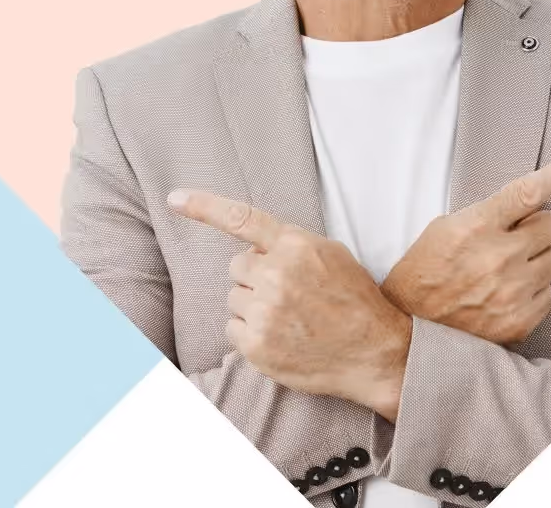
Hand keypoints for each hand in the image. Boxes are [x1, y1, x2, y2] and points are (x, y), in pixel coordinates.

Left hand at [166, 188, 411, 421]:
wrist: (374, 352)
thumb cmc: (356, 301)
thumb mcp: (334, 255)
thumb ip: (292, 245)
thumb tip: (254, 245)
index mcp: (296, 245)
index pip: (241, 219)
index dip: (203, 206)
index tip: (175, 198)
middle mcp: (277, 275)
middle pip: (237, 267)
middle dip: (254, 278)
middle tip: (287, 294)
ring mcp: (265, 311)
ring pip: (234, 299)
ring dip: (253, 307)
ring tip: (290, 318)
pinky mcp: (256, 345)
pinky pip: (232, 330)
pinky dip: (250, 334)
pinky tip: (281, 337)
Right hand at [382, 153, 550, 345]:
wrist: (409, 330)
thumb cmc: (425, 272)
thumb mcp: (446, 228)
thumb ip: (488, 215)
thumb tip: (529, 206)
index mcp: (477, 226)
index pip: (528, 192)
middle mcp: (499, 257)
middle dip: (539, 229)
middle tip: (518, 239)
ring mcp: (511, 291)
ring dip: (539, 261)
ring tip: (510, 271)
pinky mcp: (519, 321)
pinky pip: (549, 295)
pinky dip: (534, 293)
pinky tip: (508, 296)